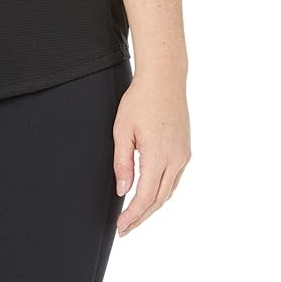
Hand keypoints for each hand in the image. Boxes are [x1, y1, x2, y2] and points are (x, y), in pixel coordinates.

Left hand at [112, 69, 190, 235]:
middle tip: (126, 227)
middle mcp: (175, 159)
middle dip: (142, 217)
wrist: (164, 80)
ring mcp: (183, 155)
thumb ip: (122, 162)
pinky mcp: (185, 150)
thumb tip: (123, 190)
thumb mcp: (122, 130)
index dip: (133, 215)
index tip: (122, 226)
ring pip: (168, 191)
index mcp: (157, 156)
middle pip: (158, 199)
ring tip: (136, 215)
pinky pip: (174, 179)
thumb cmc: (141, 100)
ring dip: (152, 206)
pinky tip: (151, 193)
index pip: (145, 197)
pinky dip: (162, 191)